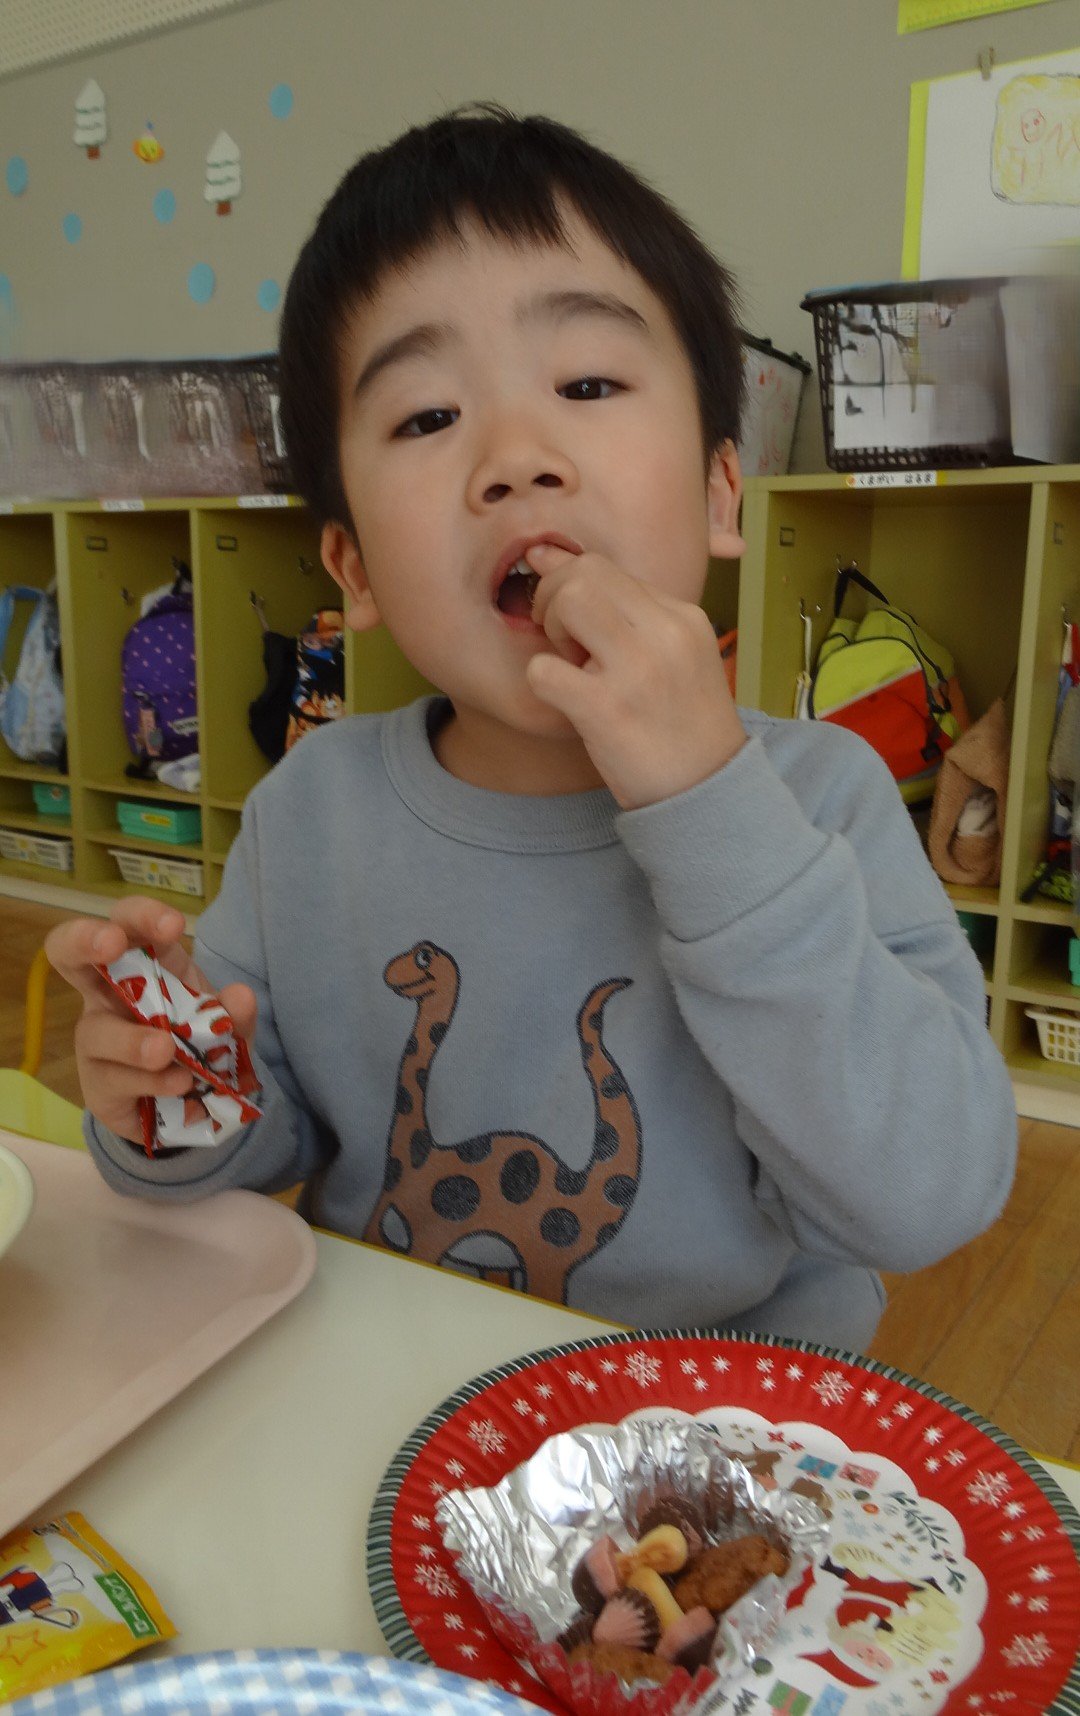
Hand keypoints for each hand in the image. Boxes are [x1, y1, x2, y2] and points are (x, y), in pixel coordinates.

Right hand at [45, 896, 256, 1145]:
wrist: (195, 1104)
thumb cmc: (199, 1044)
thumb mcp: (227, 1027)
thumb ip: (236, 1014)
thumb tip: (240, 997)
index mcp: (142, 964)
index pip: (127, 923)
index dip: (142, 915)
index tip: (173, 927)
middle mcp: (107, 995)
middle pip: (66, 951)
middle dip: (83, 938)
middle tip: (111, 946)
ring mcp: (96, 1041)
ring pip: (94, 1030)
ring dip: (130, 1039)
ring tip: (166, 1050)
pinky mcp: (99, 1086)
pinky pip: (113, 1079)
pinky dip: (150, 1081)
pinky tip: (178, 1084)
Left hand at [524, 543, 746, 809]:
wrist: (708, 793)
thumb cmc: (680, 727)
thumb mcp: (674, 657)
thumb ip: (619, 610)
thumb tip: (543, 554)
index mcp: (683, 618)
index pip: (605, 567)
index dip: (572, 590)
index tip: (573, 627)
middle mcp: (666, 635)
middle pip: (583, 572)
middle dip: (553, 599)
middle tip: (562, 643)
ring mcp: (638, 672)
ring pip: (567, 601)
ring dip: (550, 631)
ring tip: (570, 666)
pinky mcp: (608, 712)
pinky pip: (543, 670)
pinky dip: (540, 681)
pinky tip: (564, 701)